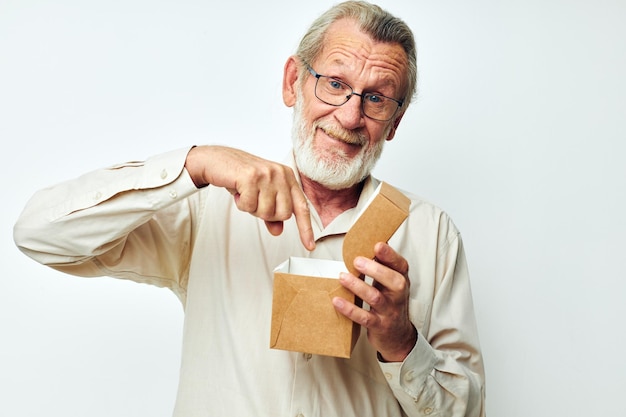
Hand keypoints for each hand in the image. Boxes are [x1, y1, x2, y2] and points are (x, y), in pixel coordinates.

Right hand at [185, 145, 314, 249]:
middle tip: (255, 202)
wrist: (217, 160)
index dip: (305, 228)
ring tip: (245, 194)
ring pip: (266, 212)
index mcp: (288, 177)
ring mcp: (267, 174)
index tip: (310, 246)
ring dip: (252, 208)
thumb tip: (278, 231)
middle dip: (267, 214)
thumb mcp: (260, 194)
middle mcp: (281, 174)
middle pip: (283, 214)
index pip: (302, 207)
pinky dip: (241, 203)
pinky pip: (249, 206)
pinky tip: (238, 191)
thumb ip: (271, 212)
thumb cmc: (240, 177)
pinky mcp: (251, 177)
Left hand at [332, 242, 416, 361]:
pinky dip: (350, 309)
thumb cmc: (390, 303)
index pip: (400, 265)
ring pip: (375, 297)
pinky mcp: (379, 326)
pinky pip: (364, 318)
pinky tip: (336, 301)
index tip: (377, 245)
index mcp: (401, 280)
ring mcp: (389, 311)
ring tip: (342, 277)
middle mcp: (398, 295)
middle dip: (375, 269)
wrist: (398, 337)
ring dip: (358, 286)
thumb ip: (382, 265)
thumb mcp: (391, 283)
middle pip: (392, 280)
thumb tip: (369, 240)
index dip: (390, 255)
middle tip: (356, 260)